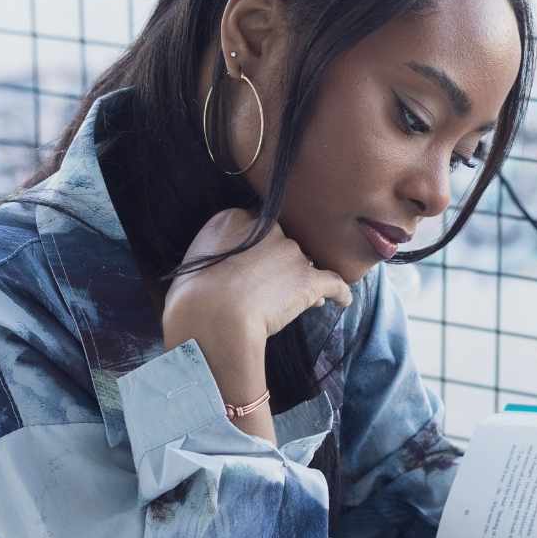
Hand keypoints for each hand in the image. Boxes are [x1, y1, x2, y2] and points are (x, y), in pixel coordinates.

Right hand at [162, 208, 352, 352]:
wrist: (213, 317)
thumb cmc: (193, 299)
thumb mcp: (195, 263)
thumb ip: (218, 256)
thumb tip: (234, 270)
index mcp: (233, 219)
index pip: (256, 230)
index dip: (260, 252)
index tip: (257, 270)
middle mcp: (267, 229)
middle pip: (283, 246)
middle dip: (282, 266)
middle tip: (275, 291)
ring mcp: (290, 253)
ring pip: (304, 265)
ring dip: (303, 282)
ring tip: (300, 304)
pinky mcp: (308, 280)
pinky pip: (333, 283)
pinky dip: (340, 292)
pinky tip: (343, 301)